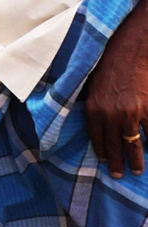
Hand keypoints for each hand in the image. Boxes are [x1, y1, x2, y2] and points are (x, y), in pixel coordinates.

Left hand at [83, 9, 147, 177]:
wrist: (128, 51)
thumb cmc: (106, 65)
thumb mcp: (90, 85)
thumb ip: (91, 104)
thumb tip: (90, 118)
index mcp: (94, 109)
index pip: (97, 138)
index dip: (101, 152)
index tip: (105, 163)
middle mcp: (112, 114)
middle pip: (114, 145)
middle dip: (118, 163)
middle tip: (120, 176)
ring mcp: (132, 114)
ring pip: (134, 144)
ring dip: (136, 159)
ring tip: (137, 170)